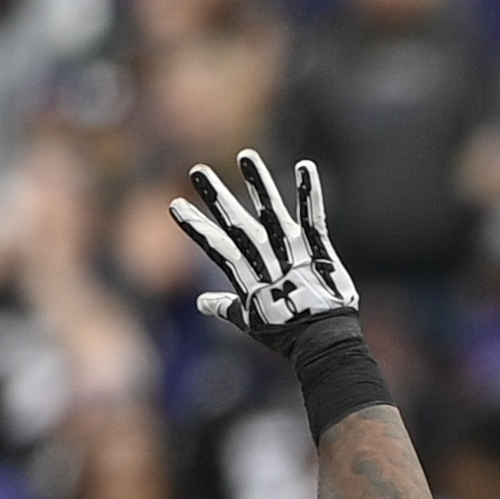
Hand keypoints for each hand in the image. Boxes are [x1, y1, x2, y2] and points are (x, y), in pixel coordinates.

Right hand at [168, 148, 362, 348]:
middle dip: (218, 197)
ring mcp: (293, 254)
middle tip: (198, 170)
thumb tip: (203, 302)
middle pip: (238, 224)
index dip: (196, 226)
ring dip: (259, 183)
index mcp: (247, 278)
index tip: (176, 205)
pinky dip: (309, 192)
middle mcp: (267, 261)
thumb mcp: (251, 321)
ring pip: (272, 213)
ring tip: (247, 156)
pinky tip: (305, 166)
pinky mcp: (319, 250)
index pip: (216, 247)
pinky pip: (314, 218)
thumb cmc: (286, 334)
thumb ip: (226, 307)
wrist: (323, 342)